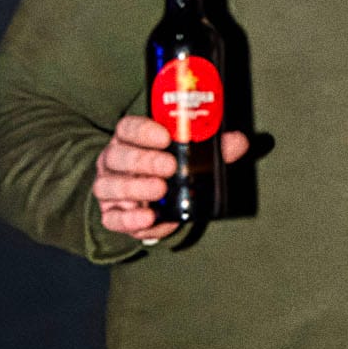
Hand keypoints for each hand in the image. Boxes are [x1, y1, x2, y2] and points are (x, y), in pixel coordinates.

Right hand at [93, 114, 249, 240]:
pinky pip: (112, 218)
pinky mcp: (110, 214)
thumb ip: (213, 148)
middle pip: (118, 156)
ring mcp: (108, 188)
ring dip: (135, 188)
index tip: (165, 137)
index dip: (143, 130)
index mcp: (130, 140)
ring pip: (109, 186)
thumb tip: (239, 141)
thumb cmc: (169, 168)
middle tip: (170, 166)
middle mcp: (114, 161)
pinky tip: (149, 218)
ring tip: (160, 189)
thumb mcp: (189, 155)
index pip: (128, 128)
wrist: (149, 200)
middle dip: (144, 160)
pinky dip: (129, 220)